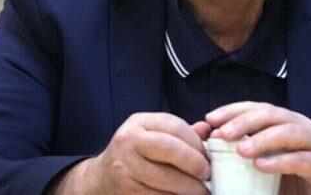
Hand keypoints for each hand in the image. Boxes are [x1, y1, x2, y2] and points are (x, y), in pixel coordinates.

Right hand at [54, 113, 211, 194]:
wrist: (102, 178)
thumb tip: (206, 129)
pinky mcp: (126, 190)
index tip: (208, 153)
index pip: (174, 126)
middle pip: (170, 149)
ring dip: (189, 186)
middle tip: (208, 173)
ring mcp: (125, 167)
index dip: (196, 141)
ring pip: (166, 178)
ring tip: (202, 189)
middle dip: (195, 163)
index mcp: (139, 122)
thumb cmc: (136, 154)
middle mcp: (129, 141)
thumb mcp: (153, 135)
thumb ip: (180, 132)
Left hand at [205, 102, 310, 194]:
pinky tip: (262, 166)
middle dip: (244, 120)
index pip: (258, 108)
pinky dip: (281, 161)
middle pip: (272, 114)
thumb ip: (241, 154)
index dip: (234, 110)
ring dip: (263, 139)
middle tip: (222, 134)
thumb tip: (206, 141)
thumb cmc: (297, 179)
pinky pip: (303, 160)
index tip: (210, 119)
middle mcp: (301, 128)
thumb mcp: (266, 164)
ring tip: (241, 150)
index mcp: (285, 123)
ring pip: (289, 132)